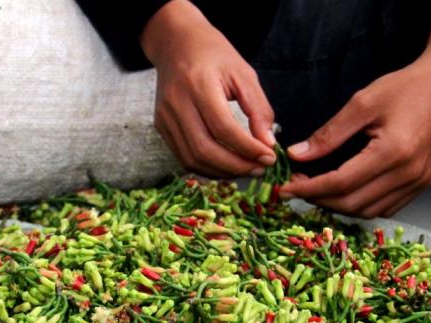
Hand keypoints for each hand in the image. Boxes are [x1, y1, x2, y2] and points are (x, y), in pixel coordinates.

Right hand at [140, 0, 276, 177]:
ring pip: (193, 159)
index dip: (248, 148)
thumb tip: (268, 144)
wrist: (176, 43)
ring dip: (222, 172)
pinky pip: (184, 157)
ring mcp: (165, 117)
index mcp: (198, 84)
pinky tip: (227, 166)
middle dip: (236, 166)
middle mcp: (176, 103)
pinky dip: (208, 168)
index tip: (269, 157)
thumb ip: (258, 109)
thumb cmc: (214, 55)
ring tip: (246, 169)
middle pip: (205, 149)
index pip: (223, 128)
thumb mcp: (243, 74)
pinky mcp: (161, 127)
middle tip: (260, 168)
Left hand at [279, 20, 430, 217]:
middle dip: (319, 200)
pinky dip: (362, 206)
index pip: (340, 183)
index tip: (285, 188)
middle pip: (352, 203)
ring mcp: (418, 182)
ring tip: (319, 189)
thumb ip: (329, 134)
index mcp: (391, 153)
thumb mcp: (363, 103)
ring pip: (368, 211)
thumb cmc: (406, 87)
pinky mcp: (422, 183)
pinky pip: (386, 207)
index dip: (309, 189)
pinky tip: (347, 192)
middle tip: (299, 186)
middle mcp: (407, 174)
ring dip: (339, 206)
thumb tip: (298, 155)